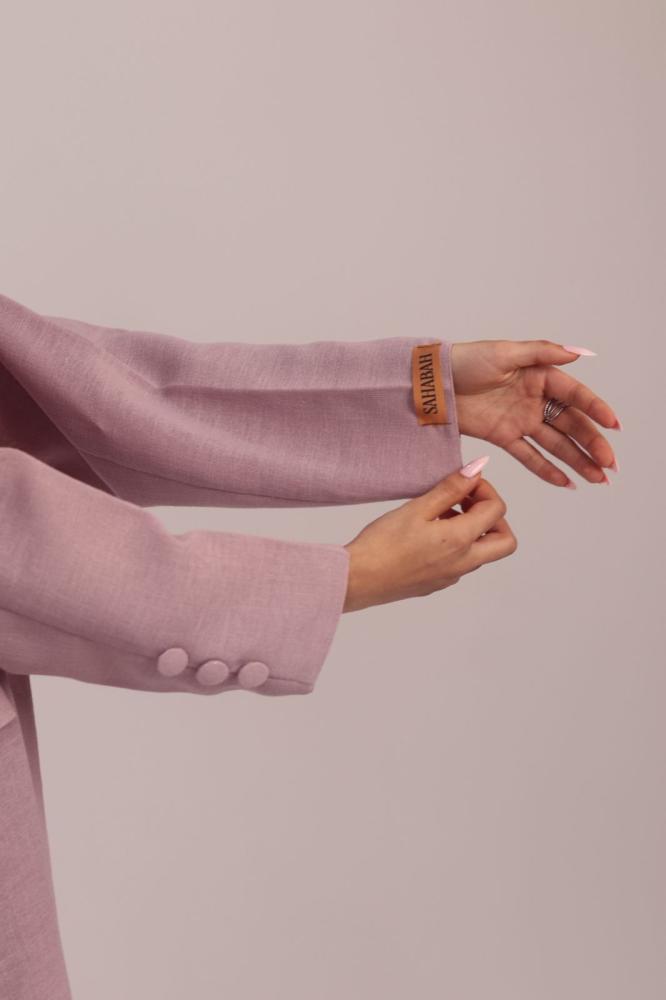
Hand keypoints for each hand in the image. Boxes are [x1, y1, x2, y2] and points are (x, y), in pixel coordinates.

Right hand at [342, 463, 515, 612]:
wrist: (357, 579)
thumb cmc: (382, 544)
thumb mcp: (417, 507)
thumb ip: (451, 488)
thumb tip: (477, 469)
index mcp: (461, 540)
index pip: (497, 510)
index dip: (485, 490)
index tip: (464, 483)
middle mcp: (463, 563)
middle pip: (504, 541)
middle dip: (494, 517)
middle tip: (467, 502)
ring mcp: (452, 576)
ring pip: (482, 552)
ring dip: (473, 530)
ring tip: (439, 514)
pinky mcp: (437, 583)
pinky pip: (461, 562)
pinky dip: (456, 544)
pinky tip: (427, 534)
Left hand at [450, 340, 620, 486]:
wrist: (433, 383)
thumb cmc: (466, 360)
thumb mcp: (505, 352)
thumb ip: (542, 353)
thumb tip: (578, 353)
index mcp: (540, 376)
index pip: (575, 396)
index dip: (596, 410)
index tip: (614, 426)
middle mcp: (535, 399)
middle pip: (571, 425)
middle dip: (592, 444)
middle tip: (610, 464)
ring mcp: (520, 419)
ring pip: (555, 444)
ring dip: (577, 461)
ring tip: (598, 479)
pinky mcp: (503, 436)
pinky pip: (529, 456)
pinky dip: (547, 469)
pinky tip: (567, 482)